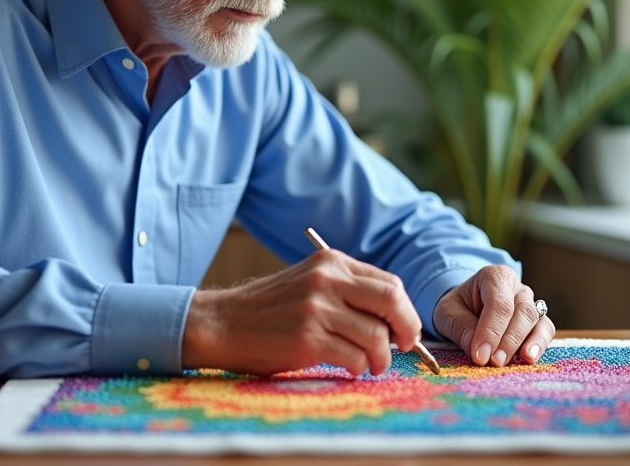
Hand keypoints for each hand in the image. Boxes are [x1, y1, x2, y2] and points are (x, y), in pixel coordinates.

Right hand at [182, 249, 421, 376]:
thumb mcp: (311, 283)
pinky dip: (358, 367)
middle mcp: (327, 279)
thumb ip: (348, 291)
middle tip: (403, 348)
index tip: (404, 331)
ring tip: (369, 364)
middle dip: (407, 330)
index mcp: (332, 262)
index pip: (390, 284)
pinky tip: (348, 367)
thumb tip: (396, 320)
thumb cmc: (271, 310)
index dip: (405, 311)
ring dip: (380, 357)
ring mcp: (317, 308)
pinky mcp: (307, 338)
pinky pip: (354, 357)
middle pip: (392, 302)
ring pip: (376, 336)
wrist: (223, 323)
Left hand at [432, 265, 554, 366]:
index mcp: (495, 276)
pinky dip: (539, 345)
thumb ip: (461, 327)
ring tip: (515, 362)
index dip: (491, 330)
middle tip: (493, 362)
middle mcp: (517, 288)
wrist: (467, 307)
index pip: (498, 303)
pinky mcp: (539, 321)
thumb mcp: (448, 312)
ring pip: (536, 321)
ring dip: (526, 344)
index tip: (480, 355)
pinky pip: (546, 331)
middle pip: (521, 312)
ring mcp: (531, 303)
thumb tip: (477, 350)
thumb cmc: (458, 306)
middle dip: (508, 340)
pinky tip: (529, 359)